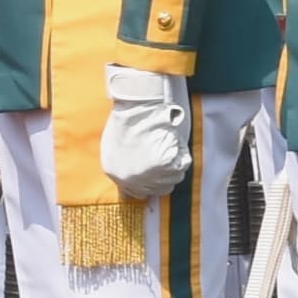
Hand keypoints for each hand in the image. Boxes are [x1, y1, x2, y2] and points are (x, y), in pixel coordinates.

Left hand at [98, 65, 191, 200]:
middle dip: (164, 176)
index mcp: (115, 174)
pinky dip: (182, 155)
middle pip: (158, 188)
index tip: (155, 174)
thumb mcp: (114, 146)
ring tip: (168, 146)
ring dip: (174, 166)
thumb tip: (135, 171)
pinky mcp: (167, 166)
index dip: (148, 182)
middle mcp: (132, 180)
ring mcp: (150, 176)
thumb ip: (124, 163)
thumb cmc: (126, 119)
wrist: (137, 106)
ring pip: (173, 179)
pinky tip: (174, 142)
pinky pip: (182, 166)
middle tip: (166, 159)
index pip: (137, 191)